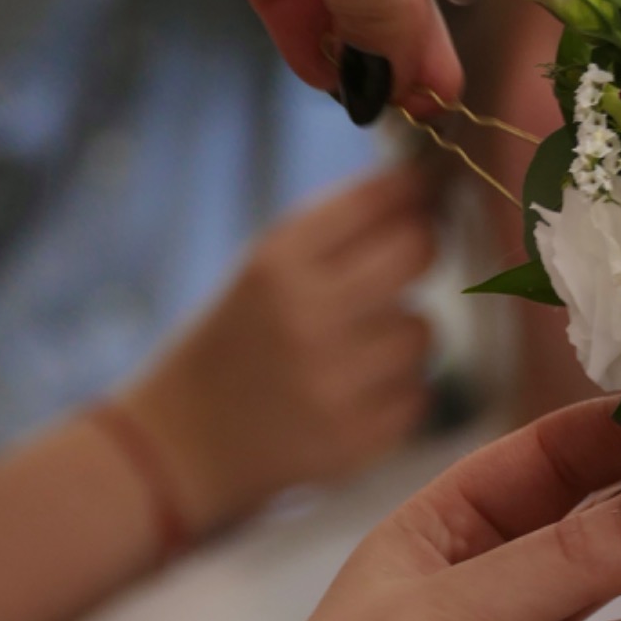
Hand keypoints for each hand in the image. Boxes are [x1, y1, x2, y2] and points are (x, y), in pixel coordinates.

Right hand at [121, 163, 434, 534]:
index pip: (381, 199)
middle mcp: (307, 318)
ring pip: (424, 330)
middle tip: (399, 265)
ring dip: (402, 334)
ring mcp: (333, 384)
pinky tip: (354, 393)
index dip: (417, 189)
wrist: (187, 440)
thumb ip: (344, 222)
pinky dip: (397, 390)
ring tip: (357, 346)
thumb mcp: (267, 266)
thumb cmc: (243, 335)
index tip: (425, 190)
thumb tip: (433, 180)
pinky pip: (420, 392)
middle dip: (418, 251)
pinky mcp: (356, 440)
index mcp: (278, 263)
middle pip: (418, 252)